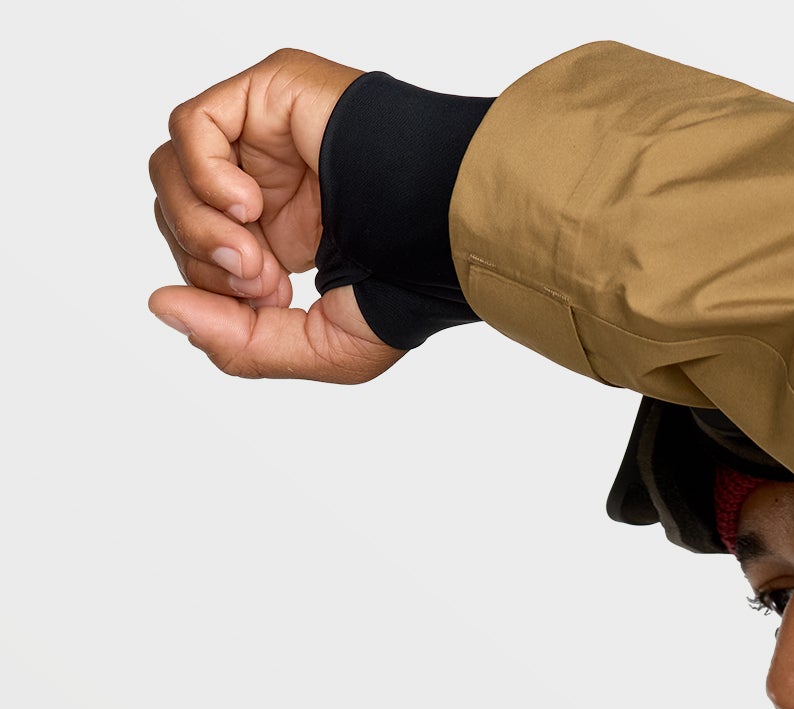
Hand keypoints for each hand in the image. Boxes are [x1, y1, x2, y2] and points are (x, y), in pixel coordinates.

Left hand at [148, 49, 400, 382]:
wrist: (447, 226)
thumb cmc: (412, 283)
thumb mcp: (320, 346)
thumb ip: (240, 346)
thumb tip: (160, 306)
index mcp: (284, 234)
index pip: (198, 254)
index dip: (212, 288)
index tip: (271, 303)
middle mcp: (268, 179)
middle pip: (176, 212)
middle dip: (205, 263)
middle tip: (267, 282)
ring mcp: (265, 132)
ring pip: (173, 170)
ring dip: (199, 228)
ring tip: (255, 255)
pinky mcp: (266, 92)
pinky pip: (192, 126)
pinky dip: (204, 174)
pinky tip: (249, 204)